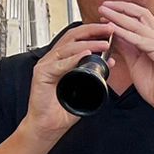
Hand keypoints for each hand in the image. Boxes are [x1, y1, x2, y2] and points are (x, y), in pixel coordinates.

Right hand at [27, 22, 114, 140]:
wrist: (49, 125)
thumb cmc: (63, 107)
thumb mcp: (86, 87)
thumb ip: (96, 74)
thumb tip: (111, 61)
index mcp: (63, 58)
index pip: (79, 38)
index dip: (95, 31)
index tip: (111, 29)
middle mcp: (54, 58)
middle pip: (73, 37)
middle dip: (93, 30)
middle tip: (109, 28)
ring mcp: (46, 64)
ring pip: (68, 48)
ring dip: (88, 44)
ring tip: (104, 43)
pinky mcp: (41, 74)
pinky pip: (59, 64)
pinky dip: (73, 59)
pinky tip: (85, 55)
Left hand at [99, 1, 153, 121]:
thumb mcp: (135, 63)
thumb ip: (127, 48)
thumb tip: (115, 36)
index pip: (140, 17)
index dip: (123, 11)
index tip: (106, 11)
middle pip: (141, 14)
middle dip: (120, 8)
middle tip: (103, 6)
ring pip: (139, 24)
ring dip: (119, 17)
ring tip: (104, 13)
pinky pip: (140, 39)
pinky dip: (125, 33)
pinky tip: (113, 30)